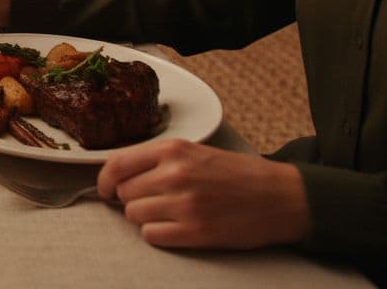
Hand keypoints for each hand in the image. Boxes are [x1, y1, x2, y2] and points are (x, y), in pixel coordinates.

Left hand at [96, 139, 310, 248]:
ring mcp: (184, 204)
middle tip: (154, 201)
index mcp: (173, 150)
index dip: (104, 181)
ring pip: (134, 215)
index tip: (105, 190)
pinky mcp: (195, 231)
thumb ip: (158, 160)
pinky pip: (151, 236)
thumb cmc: (238, 174)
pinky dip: (158, 234)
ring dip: (145, 217)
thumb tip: (119, 176)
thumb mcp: (195, 152)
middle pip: (123, 193)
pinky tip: (176, 228)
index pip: (116, 165)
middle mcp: (174, 174)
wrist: (281, 196)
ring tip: (170, 213)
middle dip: (133, 199)